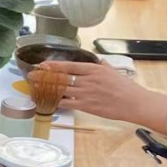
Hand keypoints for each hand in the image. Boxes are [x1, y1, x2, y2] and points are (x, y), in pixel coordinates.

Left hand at [39, 60, 166, 128]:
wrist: (135, 103)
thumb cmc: (126, 88)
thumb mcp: (114, 72)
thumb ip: (103, 65)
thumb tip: (98, 60)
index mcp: (94, 69)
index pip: (69, 66)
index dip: (53, 65)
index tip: (42, 65)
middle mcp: (87, 80)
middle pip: (61, 77)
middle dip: (44, 77)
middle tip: (32, 76)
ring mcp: (86, 93)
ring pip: (61, 90)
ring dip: (46, 89)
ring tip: (35, 87)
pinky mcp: (86, 106)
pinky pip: (66, 103)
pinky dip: (55, 102)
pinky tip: (47, 102)